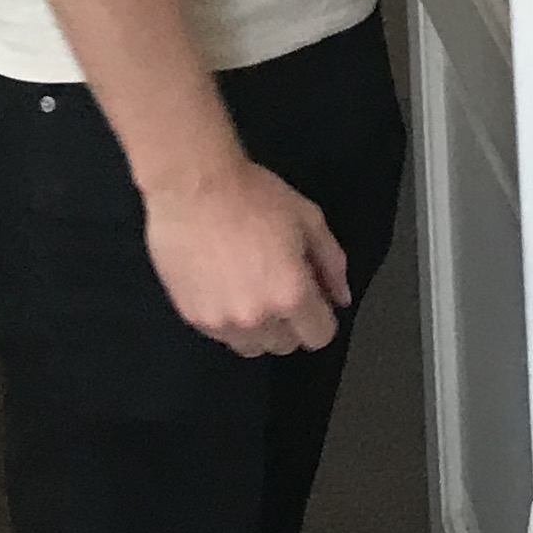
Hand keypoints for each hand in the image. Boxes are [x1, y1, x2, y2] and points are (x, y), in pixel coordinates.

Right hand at [143, 156, 353, 355]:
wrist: (193, 186)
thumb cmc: (254, 196)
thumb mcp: (308, 219)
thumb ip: (331, 263)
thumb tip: (341, 297)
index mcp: (291, 295)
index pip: (319, 336)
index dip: (320, 316)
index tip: (312, 297)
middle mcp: (256, 318)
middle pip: (285, 345)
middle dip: (290, 322)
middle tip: (279, 286)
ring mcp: (220, 321)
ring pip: (251, 346)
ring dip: (258, 327)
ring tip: (250, 289)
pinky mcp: (192, 316)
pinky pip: (220, 335)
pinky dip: (227, 320)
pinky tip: (224, 286)